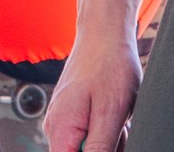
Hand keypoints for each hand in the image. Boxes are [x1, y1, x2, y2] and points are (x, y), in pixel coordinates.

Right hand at [44, 23, 139, 151]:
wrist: (104, 32)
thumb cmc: (109, 64)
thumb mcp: (111, 113)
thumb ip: (99, 150)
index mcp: (60, 131)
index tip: (110, 142)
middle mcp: (54, 128)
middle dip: (106, 149)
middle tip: (119, 129)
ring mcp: (62, 121)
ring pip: (89, 149)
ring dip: (109, 141)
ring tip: (118, 116)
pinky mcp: (72, 114)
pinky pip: (90, 136)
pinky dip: (106, 129)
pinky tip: (114, 112)